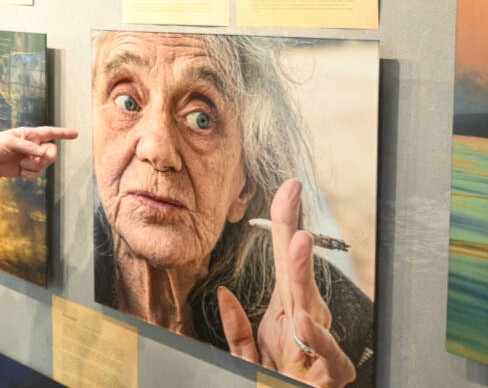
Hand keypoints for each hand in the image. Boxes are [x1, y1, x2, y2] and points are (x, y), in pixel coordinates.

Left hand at [0, 126, 77, 179]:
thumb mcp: (11, 142)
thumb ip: (28, 146)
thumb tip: (42, 153)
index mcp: (31, 135)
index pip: (51, 133)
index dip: (63, 133)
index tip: (76, 134)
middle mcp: (34, 146)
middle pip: (52, 152)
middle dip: (47, 157)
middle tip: (37, 158)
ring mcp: (31, 159)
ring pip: (44, 165)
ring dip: (34, 166)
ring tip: (21, 164)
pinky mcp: (27, 170)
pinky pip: (36, 175)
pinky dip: (29, 174)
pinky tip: (20, 171)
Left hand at [218, 179, 355, 387]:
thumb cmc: (277, 382)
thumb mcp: (248, 356)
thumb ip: (237, 329)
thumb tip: (224, 294)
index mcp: (288, 312)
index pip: (285, 262)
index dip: (286, 224)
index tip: (288, 188)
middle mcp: (308, 323)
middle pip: (298, 272)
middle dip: (294, 232)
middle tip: (292, 195)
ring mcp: (321, 347)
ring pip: (313, 304)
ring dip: (305, 272)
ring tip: (299, 242)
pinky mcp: (331, 375)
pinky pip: (327, 353)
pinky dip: (318, 337)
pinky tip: (304, 319)